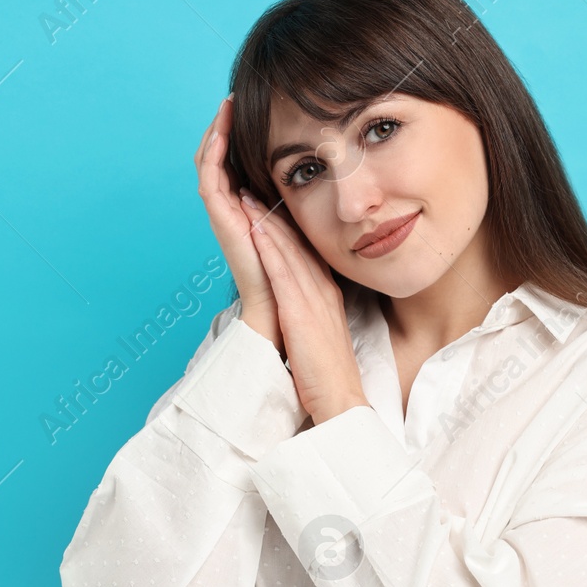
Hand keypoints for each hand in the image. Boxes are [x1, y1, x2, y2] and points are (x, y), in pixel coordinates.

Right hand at [194, 95, 280, 350]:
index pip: (235, 163)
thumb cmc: (299, 278)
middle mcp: (231, 210)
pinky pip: (209, 181)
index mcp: (248, 209)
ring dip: (214, 133)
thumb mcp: (305, 229)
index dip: (236, 135)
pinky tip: (221, 133)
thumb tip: (326, 175)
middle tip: (231, 97)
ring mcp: (223, 216)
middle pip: (217, 158)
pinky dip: (212, 155)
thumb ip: (303, 204)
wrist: (286, 311)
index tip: (249, 106)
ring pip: (208, 164)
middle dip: (223, 126)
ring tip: (225, 106)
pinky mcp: (221, 223)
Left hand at [243, 195, 369, 425]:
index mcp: (328, 295)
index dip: (288, 228)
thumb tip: (300, 308)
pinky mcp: (300, 311)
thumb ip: (312, 314)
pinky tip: (255, 229)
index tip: (271, 208)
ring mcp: (312, 298)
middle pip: (297, 244)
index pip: (306, 253)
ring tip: (247, 197)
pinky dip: (269, 247)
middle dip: (275, 216)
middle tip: (254, 190)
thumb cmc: (327, 374)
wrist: (339, 397)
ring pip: (288, 251)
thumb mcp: (321, 334)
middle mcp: (322, 290)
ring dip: (266, 222)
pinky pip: (282, 272)